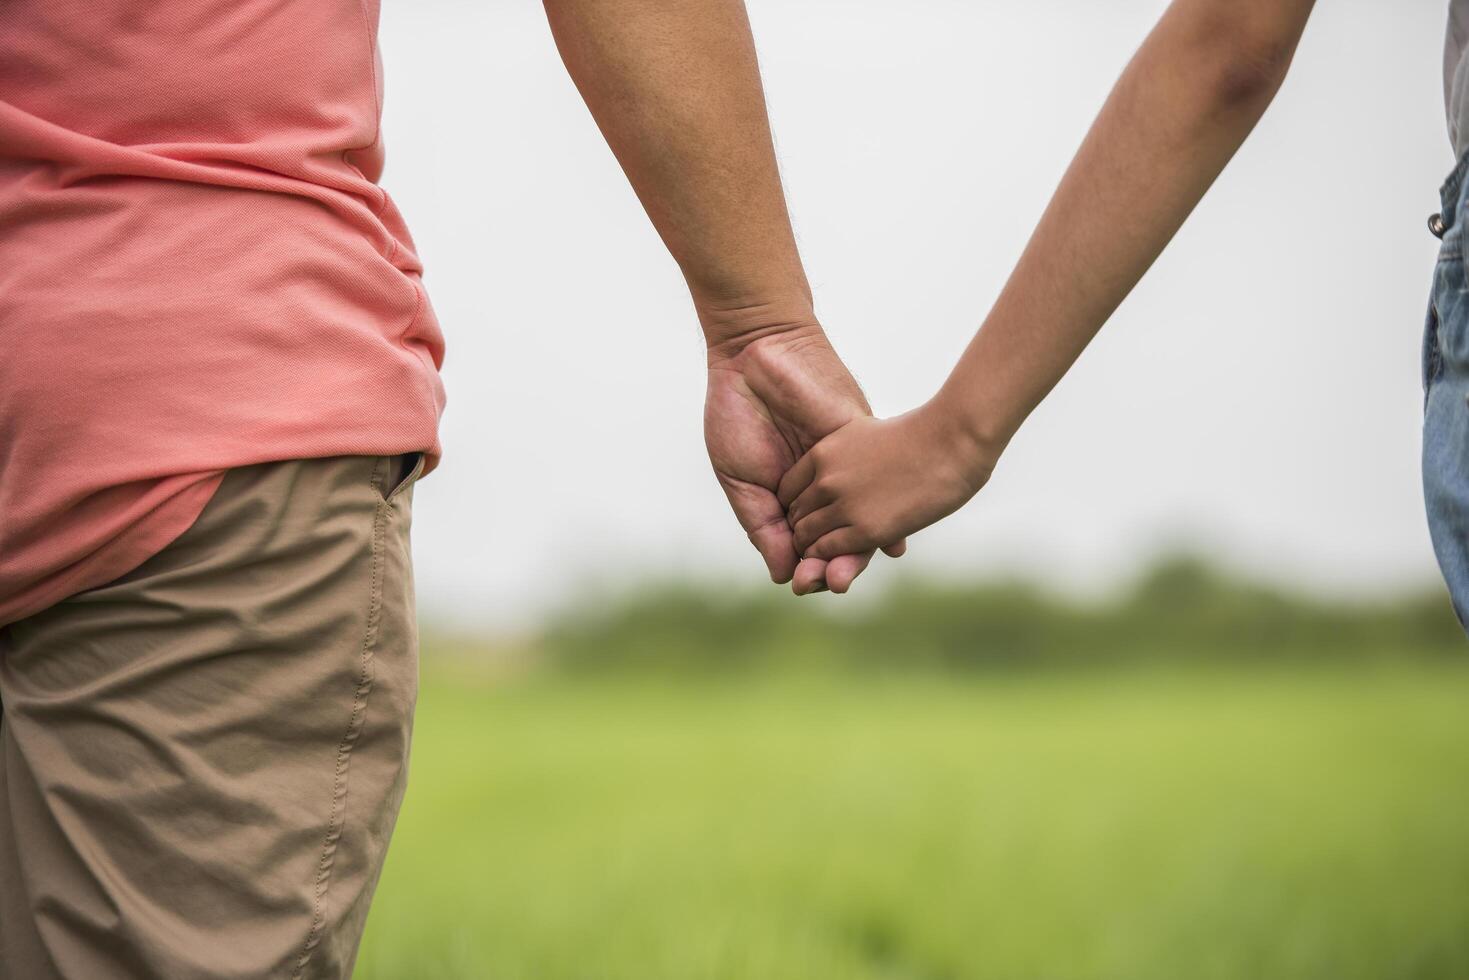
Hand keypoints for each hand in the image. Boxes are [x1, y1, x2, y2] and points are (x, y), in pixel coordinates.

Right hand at [704, 322, 905, 593]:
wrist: (752, 357)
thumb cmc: (737, 415)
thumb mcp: (741, 479)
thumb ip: (762, 527)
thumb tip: (782, 574)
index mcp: (789, 496)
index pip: (805, 542)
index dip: (806, 565)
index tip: (804, 585)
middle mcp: (822, 486)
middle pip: (837, 536)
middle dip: (834, 564)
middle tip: (831, 586)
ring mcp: (844, 465)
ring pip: (861, 517)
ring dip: (858, 549)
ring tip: (850, 573)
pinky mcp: (862, 442)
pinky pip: (881, 484)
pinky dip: (886, 515)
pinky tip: (889, 543)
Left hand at [777, 399, 994, 559]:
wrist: (951, 443)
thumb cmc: (918, 437)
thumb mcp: (865, 433)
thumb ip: (844, 453)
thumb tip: (843, 467)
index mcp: (823, 453)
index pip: (787, 489)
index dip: (798, 506)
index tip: (813, 514)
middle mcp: (826, 480)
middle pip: (794, 516)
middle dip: (803, 531)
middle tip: (816, 543)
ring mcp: (844, 505)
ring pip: (806, 538)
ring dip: (813, 550)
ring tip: (826, 556)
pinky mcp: (865, 530)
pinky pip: (828, 551)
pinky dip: (829, 559)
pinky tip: (842, 558)